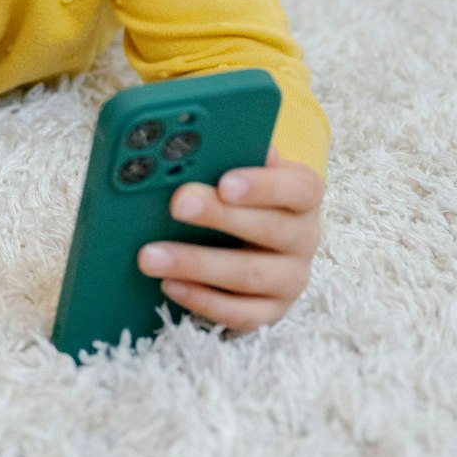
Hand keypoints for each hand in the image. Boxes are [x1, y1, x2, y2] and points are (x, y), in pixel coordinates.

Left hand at [137, 146, 323, 332]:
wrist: (250, 241)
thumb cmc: (239, 198)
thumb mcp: (238, 172)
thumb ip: (228, 157)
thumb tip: (199, 142)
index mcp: (303, 196)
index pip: (298, 188)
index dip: (264, 185)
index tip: (224, 182)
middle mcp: (304, 238)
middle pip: (272, 230)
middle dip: (220, 217)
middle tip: (177, 205)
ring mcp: (291, 279)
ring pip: (249, 275)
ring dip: (198, 264)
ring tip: (151, 256)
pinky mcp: (271, 312)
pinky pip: (240, 313)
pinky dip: (202, 300)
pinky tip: (170, 285)